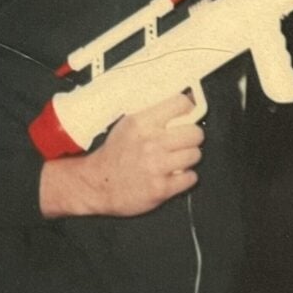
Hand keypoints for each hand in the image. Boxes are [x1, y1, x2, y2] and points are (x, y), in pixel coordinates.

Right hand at [39, 93, 202, 217]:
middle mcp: (151, 142)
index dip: (189, 108)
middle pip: (195, 132)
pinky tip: (173, 174)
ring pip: (195, 155)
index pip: (181, 104)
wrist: (97, 184)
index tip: (189, 113)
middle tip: (183, 140)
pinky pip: (191, 178)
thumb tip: (179, 104)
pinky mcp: (161, 188)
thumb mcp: (127, 124)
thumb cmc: (113, 155)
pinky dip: (185, 177)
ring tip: (175, 159)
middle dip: (191, 136)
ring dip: (188, 157)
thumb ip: (151, 114)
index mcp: (141, 122)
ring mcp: (157, 166)